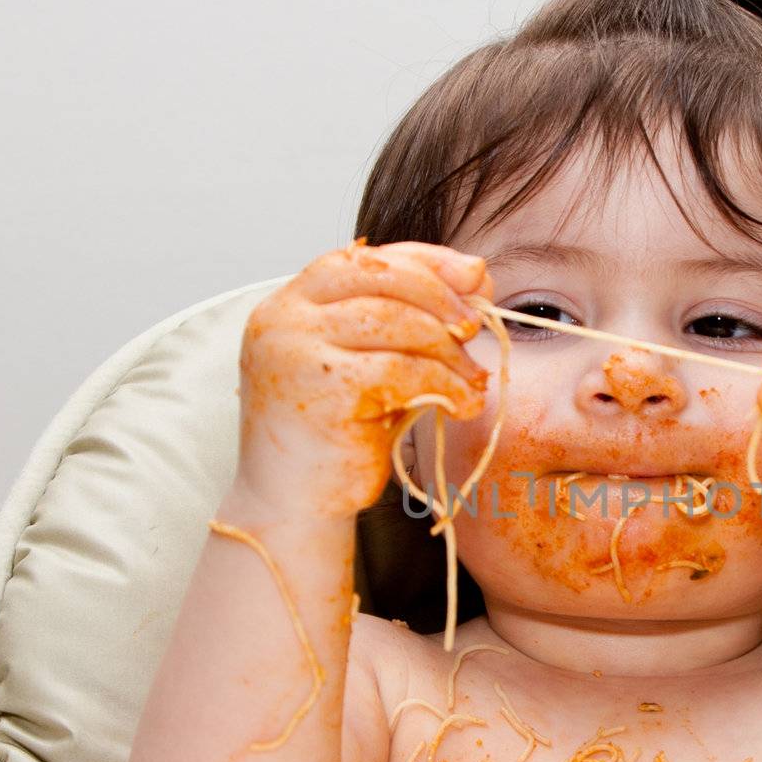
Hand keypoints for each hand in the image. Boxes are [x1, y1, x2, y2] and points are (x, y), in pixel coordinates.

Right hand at [236, 241, 492, 518]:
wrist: (295, 504)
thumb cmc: (338, 433)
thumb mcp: (376, 362)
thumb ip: (413, 318)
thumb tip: (478, 271)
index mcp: (291, 302)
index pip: (365, 258)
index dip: (427, 261)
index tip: (475, 276)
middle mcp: (284, 317)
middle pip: (383, 279)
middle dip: (442, 298)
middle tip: (477, 326)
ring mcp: (296, 349)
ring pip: (397, 321)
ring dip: (450, 349)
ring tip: (474, 379)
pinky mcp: (322, 388)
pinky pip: (403, 368)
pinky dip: (445, 384)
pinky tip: (462, 404)